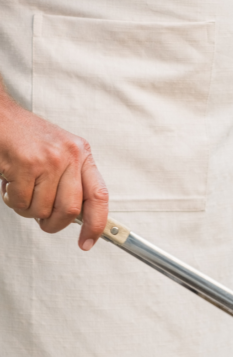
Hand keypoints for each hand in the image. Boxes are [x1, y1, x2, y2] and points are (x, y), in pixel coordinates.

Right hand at [0, 98, 108, 250]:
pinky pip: (21, 200)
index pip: (99, 196)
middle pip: (70, 210)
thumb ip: (70, 180)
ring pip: (43, 208)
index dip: (97, 224)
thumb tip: (76, 217)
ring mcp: (49, 160)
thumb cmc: (27, 136)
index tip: (88, 241)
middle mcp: (70, 156)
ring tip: (21, 192)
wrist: (0, 115)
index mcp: (82, 155)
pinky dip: (12, 200)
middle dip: (54, 224)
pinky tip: (9, 184)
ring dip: (28, 210)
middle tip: (43, 221)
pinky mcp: (26, 163)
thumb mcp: (60, 153)